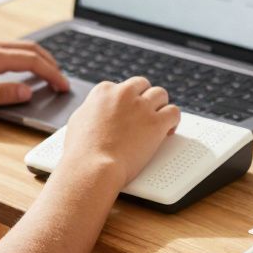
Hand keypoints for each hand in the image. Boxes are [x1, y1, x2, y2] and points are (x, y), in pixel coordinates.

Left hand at [0, 38, 70, 112]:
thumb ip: (1, 94)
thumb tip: (28, 91)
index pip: (32, 61)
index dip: (52, 74)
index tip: (64, 86)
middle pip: (31, 49)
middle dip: (51, 64)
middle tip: (62, 81)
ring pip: (21, 46)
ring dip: (39, 58)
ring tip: (50, 73)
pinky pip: (10, 48)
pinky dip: (25, 56)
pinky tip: (24, 67)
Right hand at [56, 76, 179, 187]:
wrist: (92, 167)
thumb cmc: (81, 151)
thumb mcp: (78, 121)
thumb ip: (92, 110)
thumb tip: (97, 110)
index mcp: (103, 91)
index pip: (121, 87)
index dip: (127, 100)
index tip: (128, 110)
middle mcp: (123, 93)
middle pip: (142, 85)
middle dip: (144, 97)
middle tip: (145, 112)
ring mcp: (141, 107)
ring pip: (160, 94)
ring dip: (160, 106)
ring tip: (159, 119)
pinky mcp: (156, 123)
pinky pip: (173, 112)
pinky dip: (173, 120)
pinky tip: (168, 130)